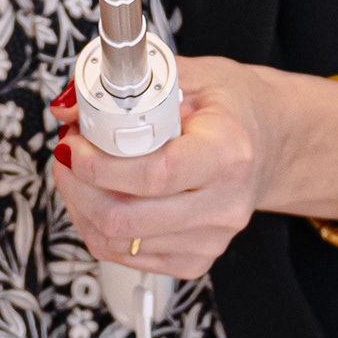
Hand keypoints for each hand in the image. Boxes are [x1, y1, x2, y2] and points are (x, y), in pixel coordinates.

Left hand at [47, 55, 265, 279]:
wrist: (270, 144)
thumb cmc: (233, 110)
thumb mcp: (192, 76)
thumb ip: (130, 86)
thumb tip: (69, 104)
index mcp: (227, 154)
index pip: (153, 175)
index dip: (99, 165)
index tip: (74, 143)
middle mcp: (223, 205)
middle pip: (125, 219)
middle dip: (77, 185)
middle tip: (68, 154)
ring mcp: (210, 239)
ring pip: (115, 243)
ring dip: (81, 206)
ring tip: (79, 173)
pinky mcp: (194, 260)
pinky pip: (124, 257)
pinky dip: (98, 227)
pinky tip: (101, 197)